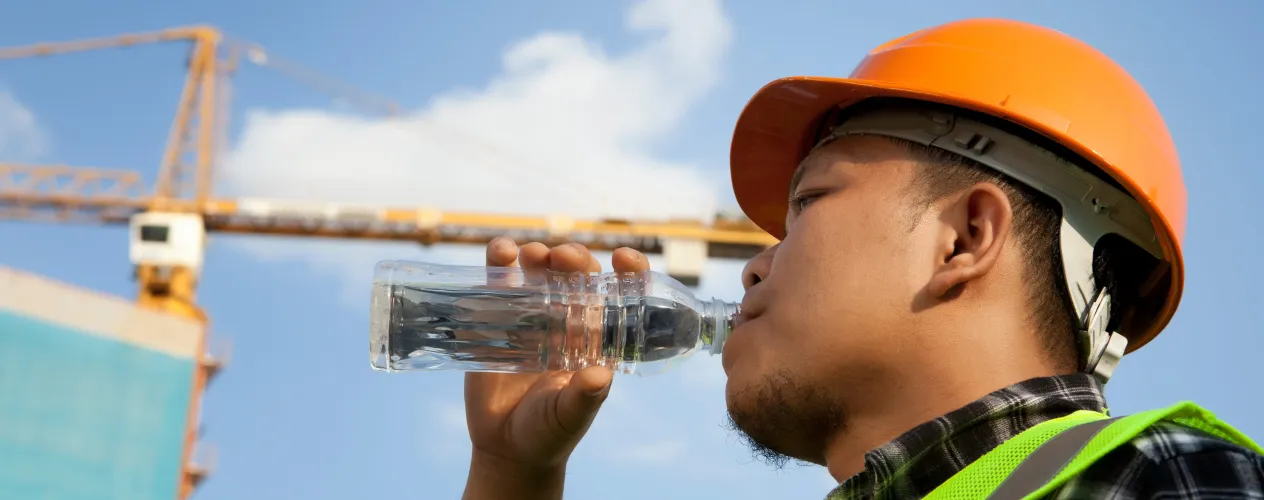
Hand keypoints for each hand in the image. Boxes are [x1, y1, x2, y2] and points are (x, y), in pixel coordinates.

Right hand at [461, 238, 649, 499]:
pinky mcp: (495, 320)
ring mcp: (531, 318)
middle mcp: (567, 320)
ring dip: (537, 255)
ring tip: (531, 254)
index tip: (623, 257)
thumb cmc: (549, 433)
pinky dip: (498, 264)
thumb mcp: (569, 416)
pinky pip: (498, 285)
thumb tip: (600, 375)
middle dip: (573, 259)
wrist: (506, 448)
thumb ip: (583, 397)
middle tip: (563, 258)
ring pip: (538, 272)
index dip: (628, 271)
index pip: (620, 295)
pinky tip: (499, 253)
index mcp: (596, 337)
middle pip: (575, 275)